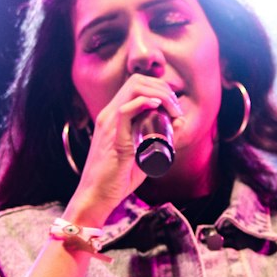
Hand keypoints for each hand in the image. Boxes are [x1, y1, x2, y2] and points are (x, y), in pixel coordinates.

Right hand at [68, 74, 182, 223]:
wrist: (97, 195)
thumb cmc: (118, 178)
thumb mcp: (142, 153)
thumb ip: (157, 138)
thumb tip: (179, 122)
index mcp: (114, 116)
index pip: (136, 85)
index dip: (159, 88)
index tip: (174, 106)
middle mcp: (109, 115)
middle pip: (137, 81)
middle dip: (162, 88)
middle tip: (176, 108)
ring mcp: (109, 124)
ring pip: (133, 89)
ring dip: (159, 94)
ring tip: (172, 110)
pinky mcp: (112, 137)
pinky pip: (125, 110)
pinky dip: (144, 103)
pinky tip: (157, 108)